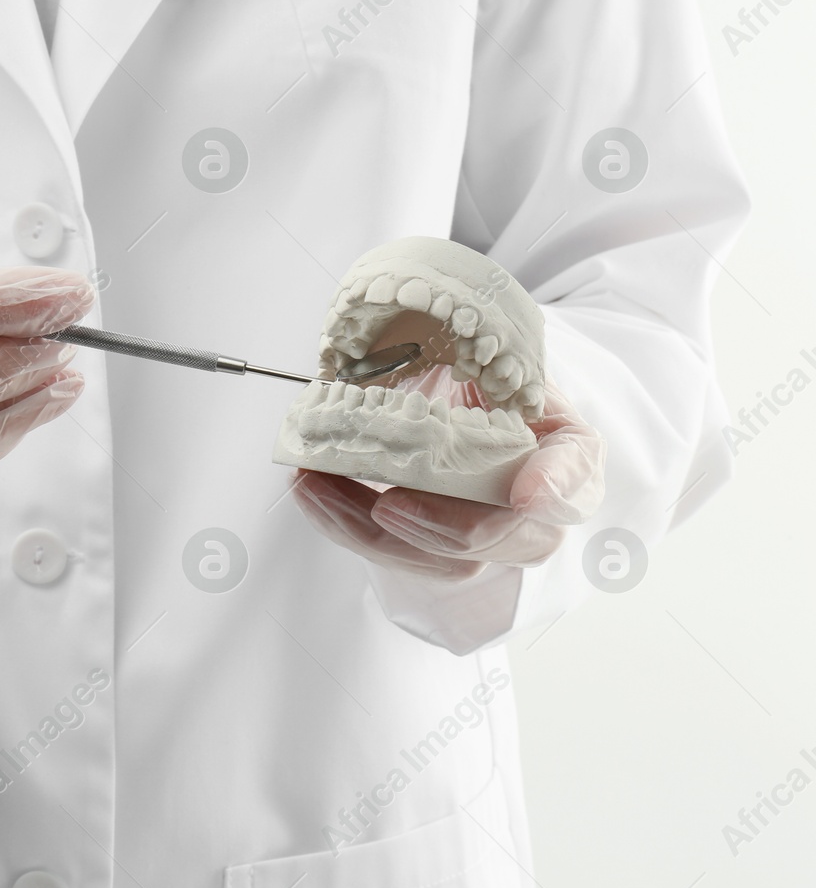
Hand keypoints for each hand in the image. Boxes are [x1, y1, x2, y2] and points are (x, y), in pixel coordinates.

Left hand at [293, 370, 604, 580]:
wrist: (466, 407)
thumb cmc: (484, 383)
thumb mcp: (491, 356)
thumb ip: (478, 354)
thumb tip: (420, 326)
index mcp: (566, 447)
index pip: (577, 472)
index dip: (556, 486)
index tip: (526, 495)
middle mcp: (538, 508)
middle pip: (512, 539)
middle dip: (448, 527)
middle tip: (390, 504)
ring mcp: (489, 539)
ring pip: (446, 561)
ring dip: (374, 529)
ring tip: (320, 486)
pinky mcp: (434, 552)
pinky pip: (394, 554)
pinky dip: (346, 523)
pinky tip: (311, 490)